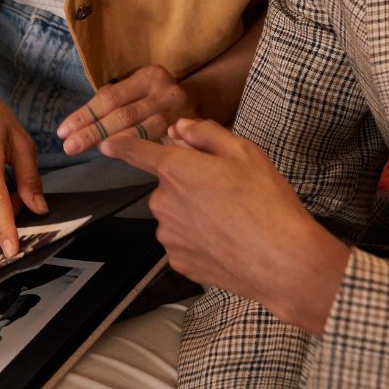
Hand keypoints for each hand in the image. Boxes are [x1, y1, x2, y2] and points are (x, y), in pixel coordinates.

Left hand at [57, 65, 194, 155]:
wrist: (207, 101)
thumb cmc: (160, 101)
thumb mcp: (139, 93)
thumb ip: (114, 104)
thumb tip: (78, 126)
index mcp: (148, 76)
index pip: (109, 97)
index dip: (84, 115)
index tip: (63, 131)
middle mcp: (166, 90)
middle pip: (123, 114)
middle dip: (93, 131)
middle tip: (69, 147)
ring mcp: (180, 112)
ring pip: (141, 130)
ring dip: (113, 143)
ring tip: (92, 151)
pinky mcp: (189, 131)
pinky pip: (158, 142)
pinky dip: (137, 150)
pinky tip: (120, 155)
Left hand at [100, 118, 349, 333]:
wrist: (281, 261)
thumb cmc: (266, 203)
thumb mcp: (245, 153)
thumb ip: (207, 134)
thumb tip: (181, 127)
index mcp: (177, 169)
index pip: (137, 151)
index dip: (122, 145)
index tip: (107, 143)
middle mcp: (163, 201)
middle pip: (167, 185)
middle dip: (189, 184)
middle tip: (226, 191)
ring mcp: (168, 234)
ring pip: (174, 215)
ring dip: (193, 213)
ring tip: (231, 219)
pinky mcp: (177, 260)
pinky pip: (182, 241)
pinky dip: (198, 239)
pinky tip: (226, 240)